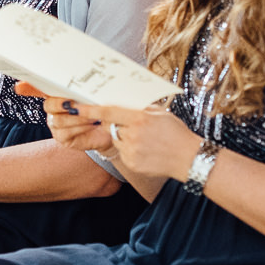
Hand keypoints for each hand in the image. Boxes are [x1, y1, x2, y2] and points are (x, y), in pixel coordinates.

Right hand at [14, 81, 110, 154]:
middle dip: (62, 103)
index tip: (19, 87)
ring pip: (58, 120)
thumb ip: (81, 86)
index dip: (28, 87)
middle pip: (49, 105)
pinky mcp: (62, 139)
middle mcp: (52, 110)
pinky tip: (91, 124)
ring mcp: (55, 125)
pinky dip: (80, 127)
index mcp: (57, 95)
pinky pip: (65, 132)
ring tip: (92, 115)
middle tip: (76, 102)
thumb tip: (79, 75)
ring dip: (77, 117)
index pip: (37, 88)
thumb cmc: (98, 109)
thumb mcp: (92, 95)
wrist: (110, 129)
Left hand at [19, 81, 196, 180]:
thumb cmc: (177, 133)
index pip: (108, 112)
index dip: (90, 109)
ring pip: (116, 140)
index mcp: (139, 118)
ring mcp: (131, 151)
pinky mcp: (131, 163)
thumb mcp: (160, 113)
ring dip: (124, 138)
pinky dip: (130, 150)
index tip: (75, 106)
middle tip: (133, 125)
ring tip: (145, 140)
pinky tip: (146, 151)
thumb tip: (122, 101)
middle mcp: (133, 134)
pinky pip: (123, 153)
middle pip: (112, 126)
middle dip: (116, 124)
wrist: (189, 159)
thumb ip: (139, 108)